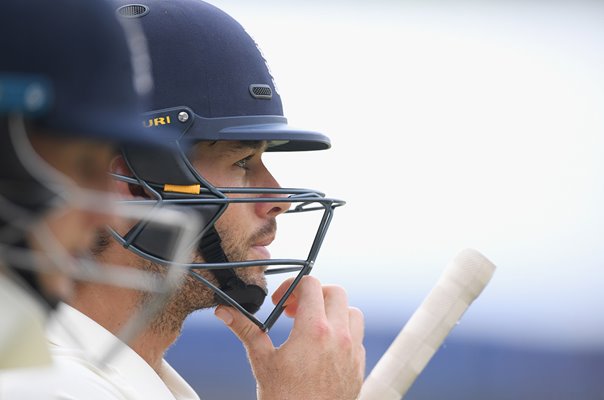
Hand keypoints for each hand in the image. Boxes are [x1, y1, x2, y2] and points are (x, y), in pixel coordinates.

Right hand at [214, 276, 364, 399]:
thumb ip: (246, 329)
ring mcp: (352, 352)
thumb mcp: (262, 361)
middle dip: (315, 295)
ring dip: (333, 312)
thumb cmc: (283, 398)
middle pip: (335, 293)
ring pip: (352, 313)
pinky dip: (343, 333)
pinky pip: (357, 338)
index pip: (311, 285)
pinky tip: (323, 347)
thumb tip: (225, 312)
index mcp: (314, 330)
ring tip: (312, 325)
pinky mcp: (358, 367)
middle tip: (295, 310)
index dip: (292, 287)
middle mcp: (338, 337)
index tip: (280, 302)